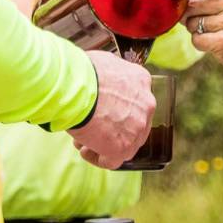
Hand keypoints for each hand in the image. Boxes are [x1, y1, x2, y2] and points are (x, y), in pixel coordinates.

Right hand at [68, 51, 155, 168]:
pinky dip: (98, 158)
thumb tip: (99, 78)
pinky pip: (113, 160)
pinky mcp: (124, 147)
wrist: (76, 87)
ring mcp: (138, 127)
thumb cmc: (81, 71)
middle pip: (133, 122)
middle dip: (111, 127)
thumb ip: (109, 73)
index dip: (116, 108)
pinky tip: (85, 151)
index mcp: (141, 80)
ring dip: (104, 143)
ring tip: (83, 140)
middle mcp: (146, 103)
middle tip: (91, 127)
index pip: (135, 99)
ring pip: (125, 142)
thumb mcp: (103, 62)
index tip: (101, 110)